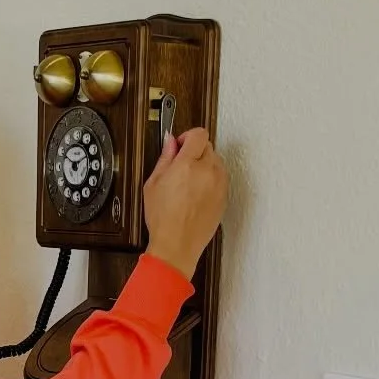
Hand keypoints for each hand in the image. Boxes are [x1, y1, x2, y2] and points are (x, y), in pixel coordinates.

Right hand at [143, 129, 227, 281]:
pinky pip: (221, 178)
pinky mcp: (224, 196)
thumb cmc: (164, 220)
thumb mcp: (153, 184)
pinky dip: (211, 179)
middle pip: (208, 146)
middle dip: (195, 151)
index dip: (187, 137)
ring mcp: (219, 184)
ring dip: (205, 165)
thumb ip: (165, 158)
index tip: (180, 145)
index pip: (198, 134)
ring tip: (189, 182)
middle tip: (182, 165)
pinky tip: (197, 193)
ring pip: (217, 161)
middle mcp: (207, 172)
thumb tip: (169, 142)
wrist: (177, 245)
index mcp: (187, 165)